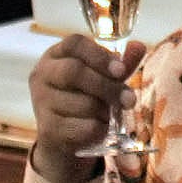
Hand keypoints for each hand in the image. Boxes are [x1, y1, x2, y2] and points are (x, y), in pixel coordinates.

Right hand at [28, 34, 145, 182]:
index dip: (100, 55)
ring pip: (84, 103)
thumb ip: (119, 64)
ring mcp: (41, 102)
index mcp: (55, 56)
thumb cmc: (81, 99)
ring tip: (109, 115)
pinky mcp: (47, 129)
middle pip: (74, 71)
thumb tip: (139, 47)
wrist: (60, 138)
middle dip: (107, 86)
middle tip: (129, 99)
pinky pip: (85, 128)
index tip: (121, 70)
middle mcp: (42, 75)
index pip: (74, 43)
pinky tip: (100, 128)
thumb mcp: (100, 78)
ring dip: (106, 111)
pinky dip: (100, 129)